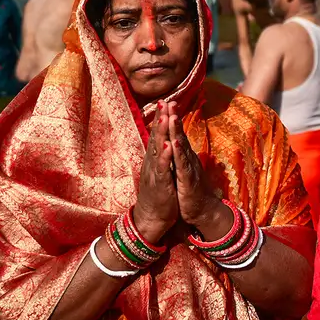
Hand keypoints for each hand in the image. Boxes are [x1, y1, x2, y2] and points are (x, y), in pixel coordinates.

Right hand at [132, 102, 179, 244]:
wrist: (152, 217)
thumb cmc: (159, 193)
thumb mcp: (161, 171)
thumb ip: (162, 157)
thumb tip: (164, 142)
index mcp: (155, 159)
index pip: (158, 135)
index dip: (162, 118)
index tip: (166, 101)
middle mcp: (152, 162)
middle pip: (156, 137)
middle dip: (161, 119)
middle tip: (164, 101)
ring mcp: (155, 172)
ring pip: (157, 149)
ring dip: (161, 133)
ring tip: (165, 117)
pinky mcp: (159, 184)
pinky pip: (162, 168)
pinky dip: (164, 157)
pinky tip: (167, 146)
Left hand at [165, 102, 218, 230]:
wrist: (203, 211)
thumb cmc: (191, 191)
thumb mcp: (184, 171)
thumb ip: (182, 157)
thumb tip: (180, 144)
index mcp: (184, 157)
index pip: (176, 134)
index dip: (171, 119)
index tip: (166, 103)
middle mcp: (187, 159)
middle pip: (179, 135)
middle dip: (173, 118)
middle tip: (169, 101)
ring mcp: (188, 168)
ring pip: (181, 147)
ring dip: (176, 131)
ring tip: (171, 116)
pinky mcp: (187, 180)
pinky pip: (182, 164)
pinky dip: (178, 153)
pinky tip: (174, 143)